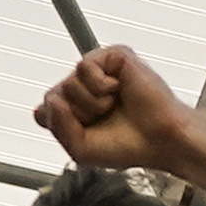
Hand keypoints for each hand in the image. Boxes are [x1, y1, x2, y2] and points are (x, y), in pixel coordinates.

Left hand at [36, 46, 205, 180]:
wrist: (160, 140)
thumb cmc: (126, 145)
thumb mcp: (80, 149)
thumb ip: (57, 128)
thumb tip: (52, 98)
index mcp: (76, 105)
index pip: (44, 110)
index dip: (62, 126)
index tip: (89, 135)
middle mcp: (84, 85)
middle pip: (52, 97)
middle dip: (78, 117)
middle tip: (105, 120)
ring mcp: (98, 69)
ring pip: (68, 83)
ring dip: (92, 104)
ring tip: (115, 106)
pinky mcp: (112, 56)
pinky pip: (84, 67)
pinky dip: (100, 87)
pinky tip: (119, 91)